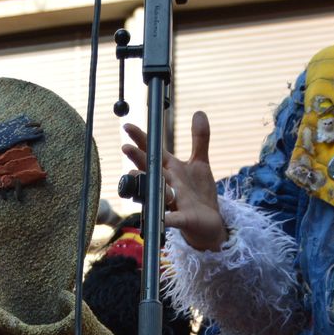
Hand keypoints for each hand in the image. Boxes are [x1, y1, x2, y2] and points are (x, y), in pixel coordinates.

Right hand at [122, 113, 227, 251]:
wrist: (208, 222)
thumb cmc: (199, 193)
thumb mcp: (200, 163)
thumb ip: (199, 139)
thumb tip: (199, 112)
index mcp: (171, 169)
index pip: (153, 151)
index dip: (140, 139)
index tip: (127, 126)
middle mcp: (167, 184)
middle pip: (151, 169)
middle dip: (139, 159)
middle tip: (125, 148)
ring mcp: (173, 202)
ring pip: (158, 191)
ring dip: (149, 184)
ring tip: (137, 175)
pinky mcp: (183, 219)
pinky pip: (174, 219)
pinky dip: (167, 219)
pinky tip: (162, 219)